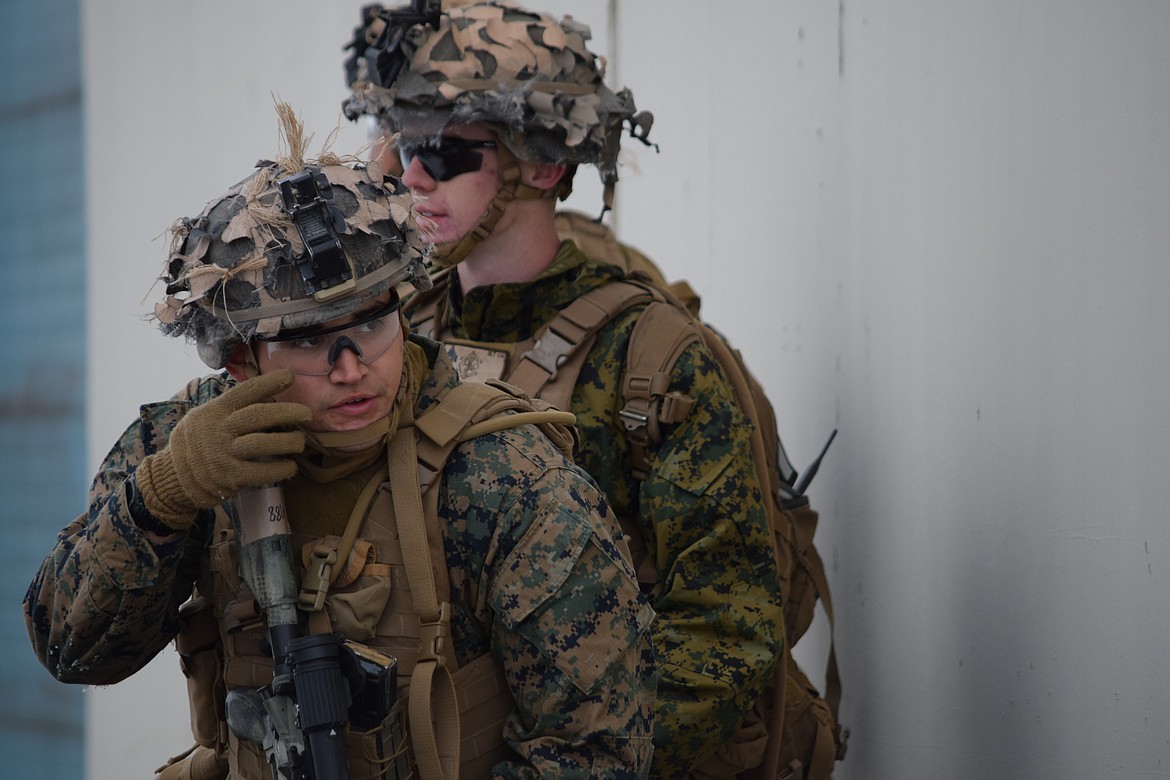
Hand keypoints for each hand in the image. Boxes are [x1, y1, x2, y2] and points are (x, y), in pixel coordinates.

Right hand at [135, 370, 310, 530]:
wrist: (172, 475)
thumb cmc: (197, 442)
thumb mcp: (205, 416)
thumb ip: (230, 407)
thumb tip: (266, 393)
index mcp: (216, 410)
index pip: (245, 392)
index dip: (269, 383)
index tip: (291, 376)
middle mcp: (219, 429)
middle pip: (258, 416)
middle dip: (287, 412)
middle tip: (307, 413)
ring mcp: (223, 454)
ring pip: (262, 443)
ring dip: (288, 442)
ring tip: (301, 441)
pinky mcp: (229, 476)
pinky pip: (261, 471)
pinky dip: (280, 469)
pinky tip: (290, 466)